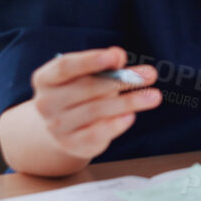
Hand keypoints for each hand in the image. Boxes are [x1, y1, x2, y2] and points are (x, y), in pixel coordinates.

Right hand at [28, 47, 160, 161]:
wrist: (61, 129)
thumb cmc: (80, 93)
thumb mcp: (87, 76)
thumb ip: (103, 66)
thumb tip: (118, 56)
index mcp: (45, 79)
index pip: (65, 67)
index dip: (91, 60)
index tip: (117, 56)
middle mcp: (46, 103)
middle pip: (87, 88)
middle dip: (121, 80)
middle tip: (151, 74)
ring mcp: (56, 126)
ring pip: (95, 110)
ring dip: (128, 102)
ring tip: (154, 96)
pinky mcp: (72, 144)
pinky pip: (97, 133)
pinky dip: (116, 124)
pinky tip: (131, 116)